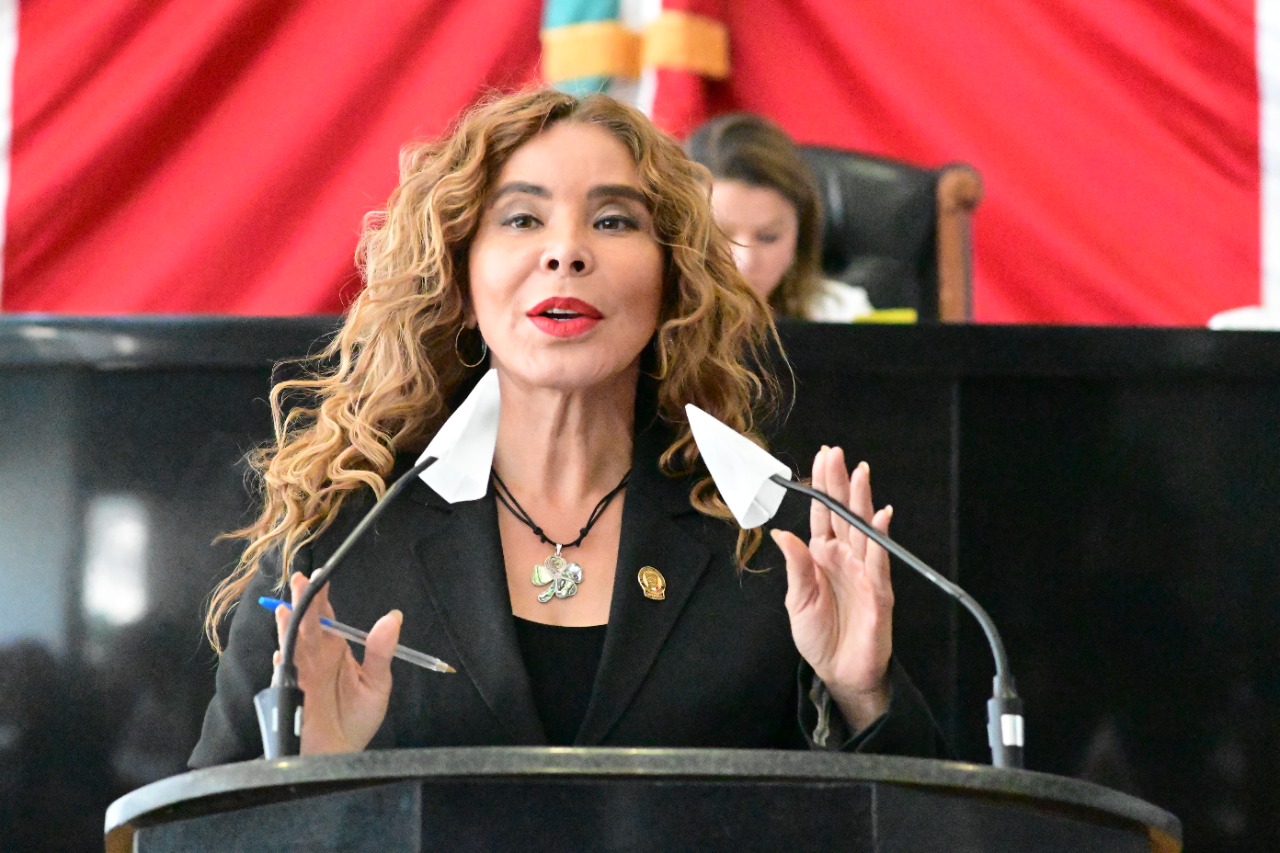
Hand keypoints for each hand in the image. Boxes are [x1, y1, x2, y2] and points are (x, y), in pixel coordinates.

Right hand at [272, 572, 401, 753]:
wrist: (343, 753)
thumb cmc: (357, 718)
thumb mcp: (377, 683)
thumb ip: (381, 651)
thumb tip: (394, 617)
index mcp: (336, 649)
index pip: (327, 617)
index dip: (322, 597)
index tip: (322, 576)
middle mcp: (316, 657)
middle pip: (307, 625)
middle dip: (303, 603)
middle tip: (301, 581)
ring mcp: (302, 675)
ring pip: (293, 644)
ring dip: (289, 627)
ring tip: (286, 609)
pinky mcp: (293, 696)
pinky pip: (286, 677)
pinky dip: (284, 664)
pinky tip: (283, 652)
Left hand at [771, 446, 893, 731]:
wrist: (839, 672)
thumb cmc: (819, 636)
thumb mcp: (797, 600)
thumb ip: (795, 566)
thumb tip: (782, 532)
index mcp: (822, 556)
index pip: (823, 514)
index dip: (821, 486)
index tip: (821, 458)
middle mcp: (846, 557)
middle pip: (845, 513)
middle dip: (841, 483)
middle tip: (838, 453)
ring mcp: (865, 571)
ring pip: (864, 529)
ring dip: (863, 501)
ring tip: (860, 473)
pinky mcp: (879, 591)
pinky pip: (880, 561)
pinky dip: (881, 539)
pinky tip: (881, 517)